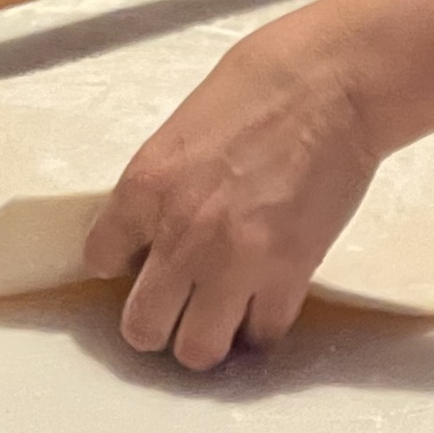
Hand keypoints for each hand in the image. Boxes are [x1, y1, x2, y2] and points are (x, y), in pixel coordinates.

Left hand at [82, 22, 381, 370]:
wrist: (334, 82)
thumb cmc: (263, 84)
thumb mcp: (183, 129)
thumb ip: (162, 185)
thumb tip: (156, 225)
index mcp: (145, 186)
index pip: (99, 257)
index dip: (119, 263)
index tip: (138, 260)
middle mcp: (180, 235)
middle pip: (141, 327)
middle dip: (156, 322)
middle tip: (176, 305)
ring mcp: (234, 262)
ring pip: (198, 350)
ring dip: (207, 336)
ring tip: (221, 314)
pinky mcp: (288, 273)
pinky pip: (262, 332)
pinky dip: (262, 323)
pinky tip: (266, 299)